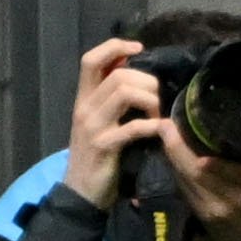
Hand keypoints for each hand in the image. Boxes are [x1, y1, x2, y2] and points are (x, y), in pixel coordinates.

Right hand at [65, 37, 165, 212]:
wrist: (81, 193)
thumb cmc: (97, 153)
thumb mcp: (101, 119)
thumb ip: (112, 95)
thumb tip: (135, 65)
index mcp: (84, 99)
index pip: (90, 60)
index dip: (115, 46)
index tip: (138, 49)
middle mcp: (85, 108)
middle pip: (120, 75)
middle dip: (147, 81)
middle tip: (157, 100)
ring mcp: (93, 127)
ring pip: (126, 92)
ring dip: (151, 100)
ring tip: (157, 115)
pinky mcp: (103, 146)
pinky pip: (133, 127)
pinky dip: (153, 125)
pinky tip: (159, 130)